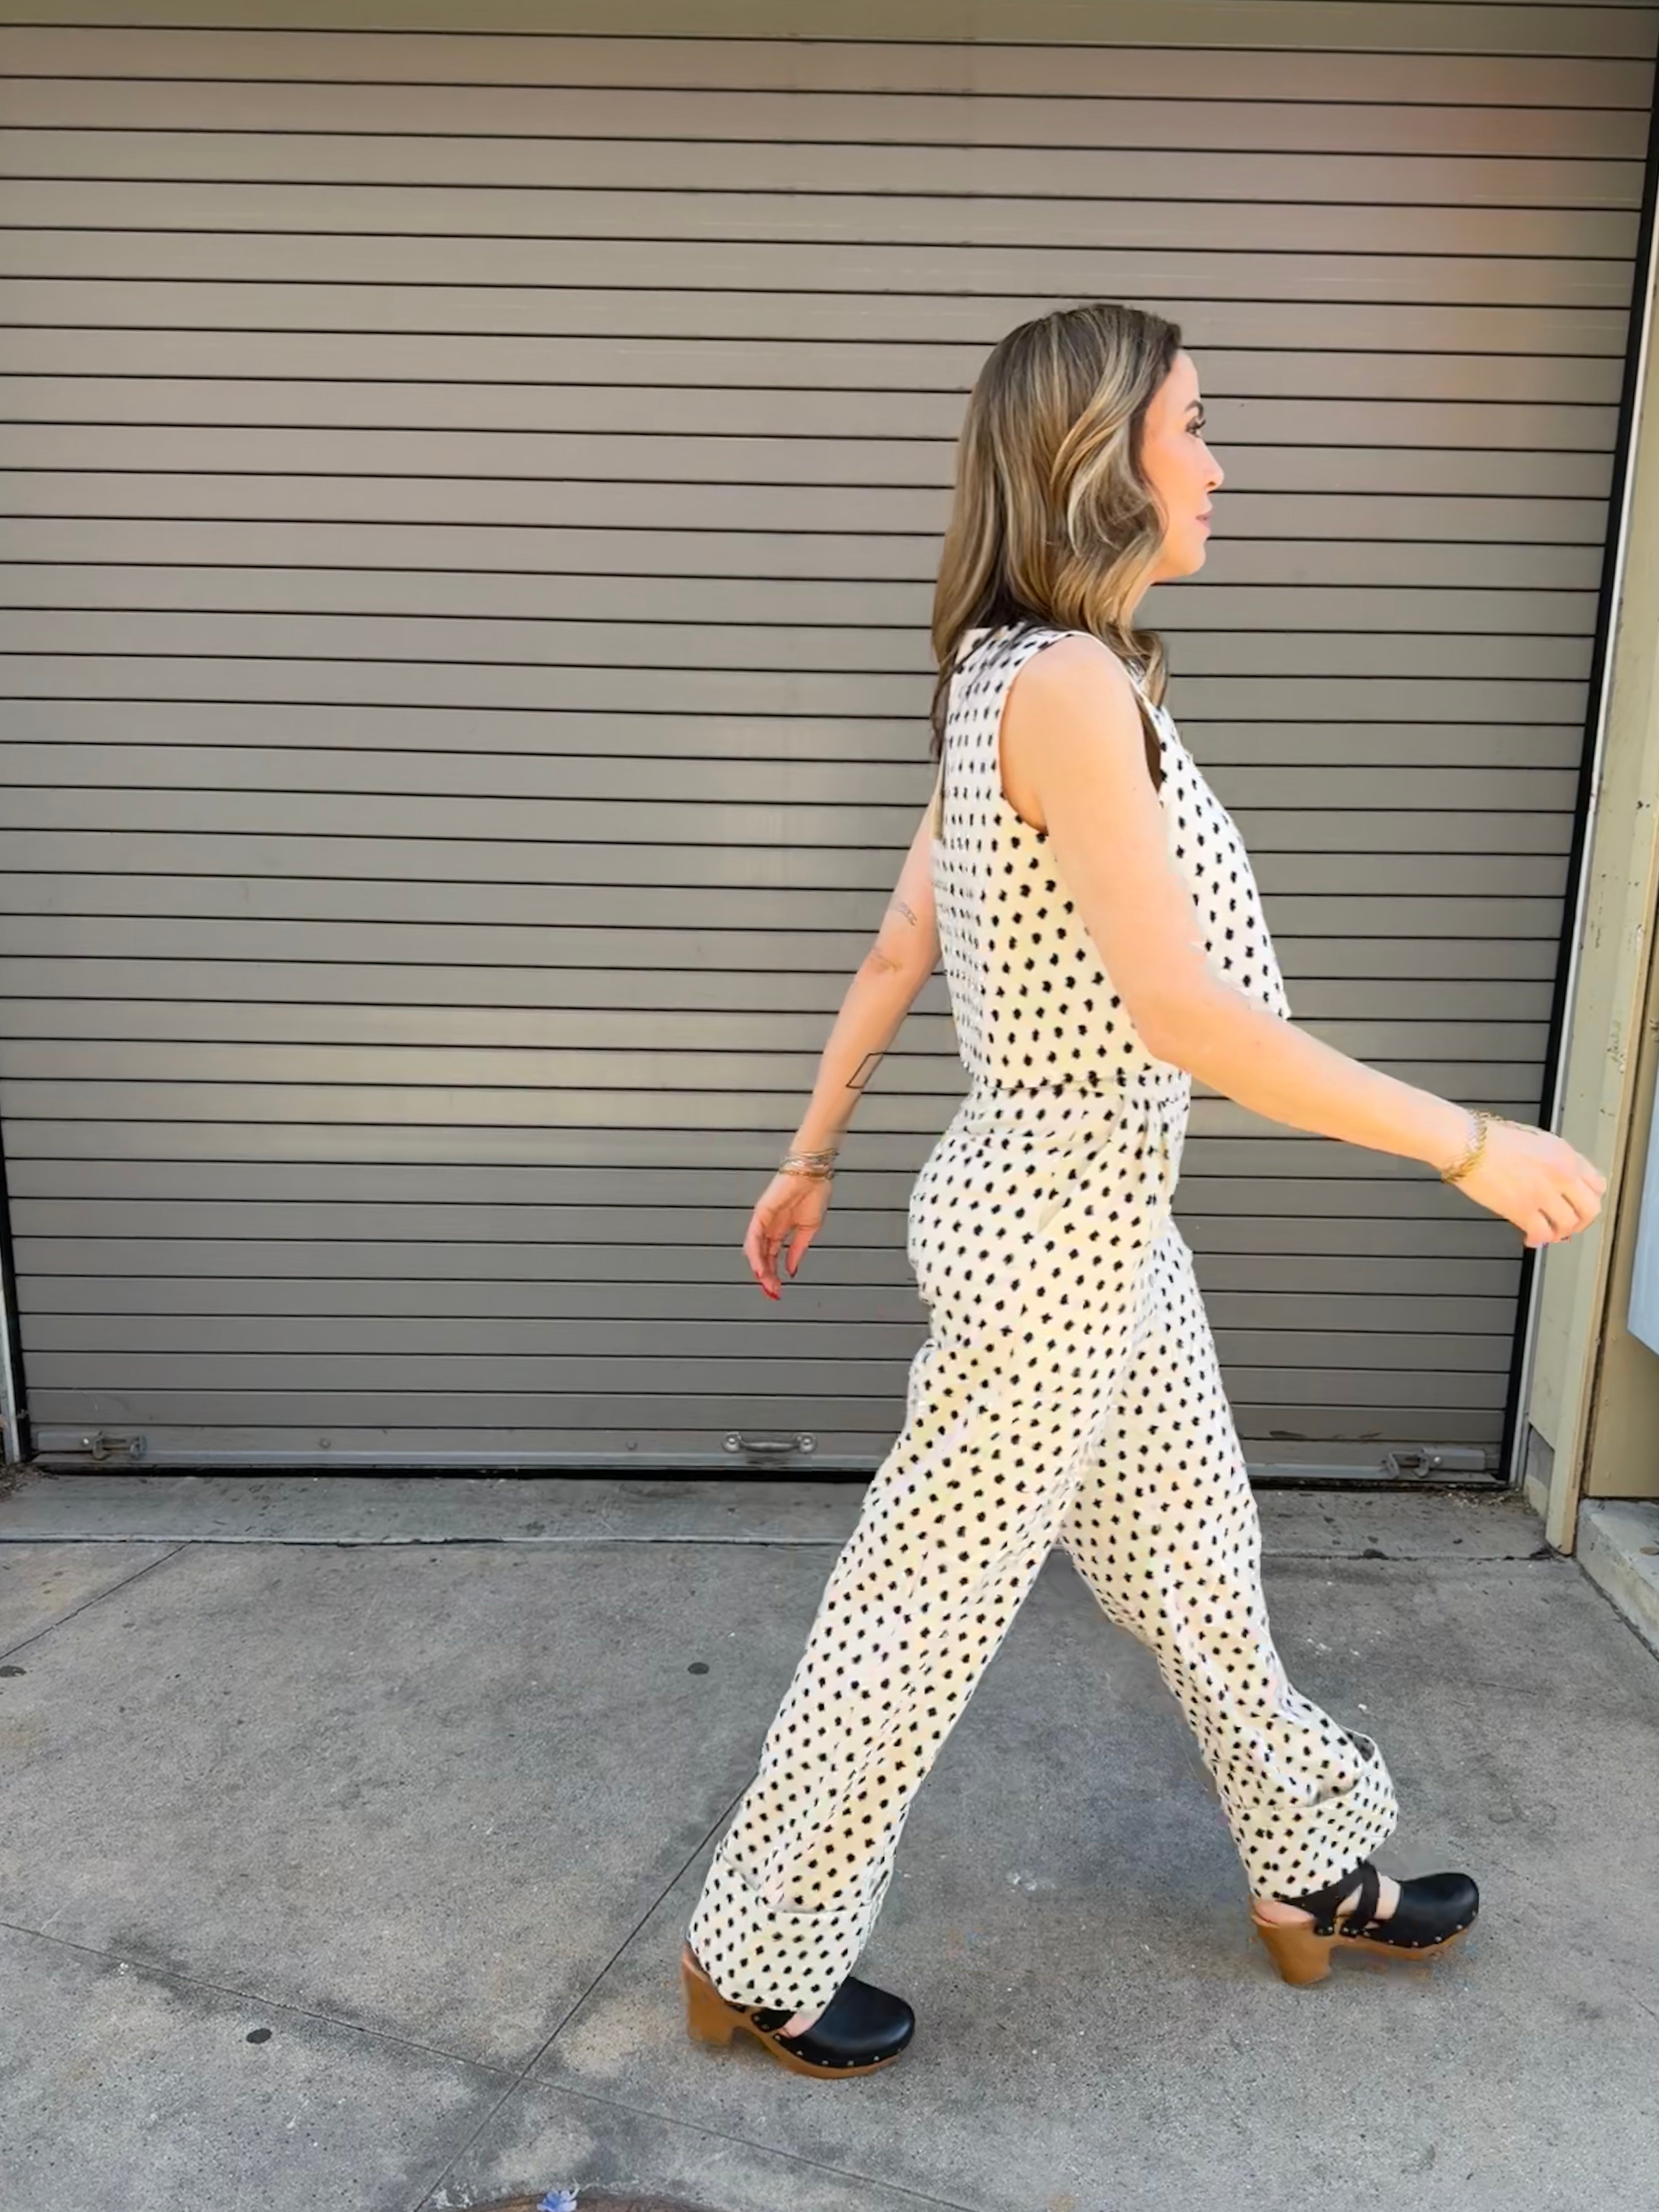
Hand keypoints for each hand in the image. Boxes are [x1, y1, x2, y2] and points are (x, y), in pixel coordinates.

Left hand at [744, 1170, 831, 1298]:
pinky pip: (754, 1236)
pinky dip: (755, 1253)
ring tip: (766, 1283)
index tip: (777, 1289)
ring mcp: (763, 1220)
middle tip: (772, 1290)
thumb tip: (791, 1269)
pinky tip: (759, 1266)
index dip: (773, 1273)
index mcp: (781, 1230)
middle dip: (767, 1275)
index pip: (772, 1256)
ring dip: (760, 1268)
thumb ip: (797, 1250)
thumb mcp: (809, 1230)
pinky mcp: (761, 1213)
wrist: (815, 1175)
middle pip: (762, 1256)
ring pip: (755, 1249)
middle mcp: (769, 1226)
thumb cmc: (814, 1194)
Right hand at [1450, 1117, 1606, 1247]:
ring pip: (1568, 1225)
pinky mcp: (1521, 1209)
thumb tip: (1562, 1180)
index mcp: (1565, 1155)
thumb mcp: (1536, 1140)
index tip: (1580, 1205)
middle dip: (1581, 1222)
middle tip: (1570, 1225)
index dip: (1589, 1199)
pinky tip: (1530, 1239)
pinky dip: (1538, 1240)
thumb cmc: (1491, 1137)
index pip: (1597, 1185)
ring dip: (1559, 1233)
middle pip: (1590, 1209)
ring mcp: (1542, 1193)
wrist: (1467, 1142)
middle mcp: (1560, 1175)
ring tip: (1549, 1233)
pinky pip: (1541, 1233)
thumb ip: (1556, 1159)